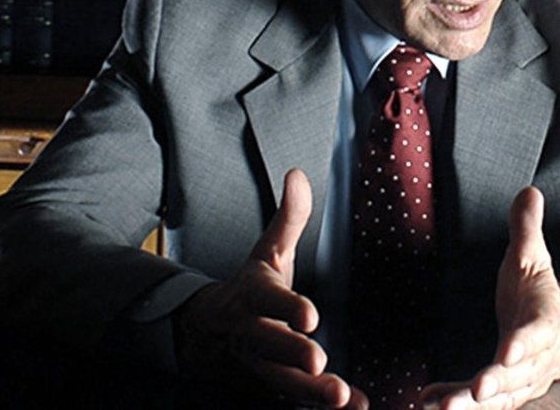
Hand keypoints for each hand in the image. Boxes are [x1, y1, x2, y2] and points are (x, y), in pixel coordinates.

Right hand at [174, 168, 367, 408]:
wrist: (203, 335)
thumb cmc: (249, 290)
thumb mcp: (265, 253)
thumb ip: (288, 219)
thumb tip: (297, 173)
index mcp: (252, 298)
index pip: (268, 302)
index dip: (287, 308)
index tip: (311, 316)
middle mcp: (250, 336)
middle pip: (268, 347)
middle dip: (292, 354)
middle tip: (319, 361)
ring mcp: (255, 369)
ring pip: (279, 384)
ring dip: (309, 393)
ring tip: (341, 397)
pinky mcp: (266, 392)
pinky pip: (290, 404)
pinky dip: (317, 409)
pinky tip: (355, 407)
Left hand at [424, 187, 559, 408]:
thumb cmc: (538, 294)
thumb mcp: (534, 257)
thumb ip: (527, 228)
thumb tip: (529, 191)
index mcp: (544, 321)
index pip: (537, 334)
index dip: (524, 344)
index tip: (508, 352)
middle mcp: (535, 358)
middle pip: (517, 375)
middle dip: (495, 384)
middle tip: (474, 392)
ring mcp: (521, 379)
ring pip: (500, 397)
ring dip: (471, 405)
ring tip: (440, 407)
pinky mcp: (504, 391)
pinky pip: (481, 403)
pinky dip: (456, 401)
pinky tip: (427, 400)